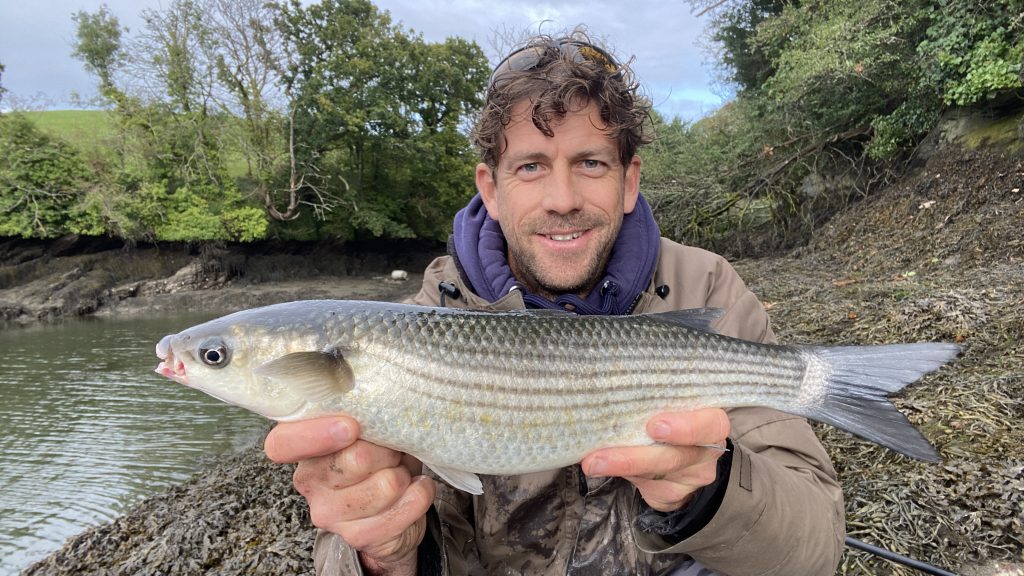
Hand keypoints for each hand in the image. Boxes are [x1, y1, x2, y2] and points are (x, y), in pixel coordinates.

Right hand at [263, 416, 434, 574]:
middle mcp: (309, 484)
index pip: (282, 444)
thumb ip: (366, 419)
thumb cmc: (382, 458)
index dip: (315, 434)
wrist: (397, 507)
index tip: (351, 427)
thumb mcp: (372, 431)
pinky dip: (420, 495)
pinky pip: (403, 511)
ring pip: (386, 485)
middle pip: (356, 459)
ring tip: (401, 473)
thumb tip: (381, 413)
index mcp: (305, 450)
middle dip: (389, 450)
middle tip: (392, 451)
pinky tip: (416, 489)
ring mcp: (330, 514)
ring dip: (405, 474)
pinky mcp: (357, 537)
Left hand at [580, 408, 729, 511]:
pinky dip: (625, 476)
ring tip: (591, 463)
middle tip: (599, 457)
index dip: (685, 428)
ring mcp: (693, 477)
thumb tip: (610, 390)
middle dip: (633, 458)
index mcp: (712, 421)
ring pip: (655, 476)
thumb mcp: (670, 402)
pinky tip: (605, 468)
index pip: (710, 425)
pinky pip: (648, 488)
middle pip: (673, 458)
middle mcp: (707, 451)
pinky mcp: (675, 495)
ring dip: (620, 469)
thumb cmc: (670, 412)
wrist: (679, 449)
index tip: (654, 427)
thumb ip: (653, 400)